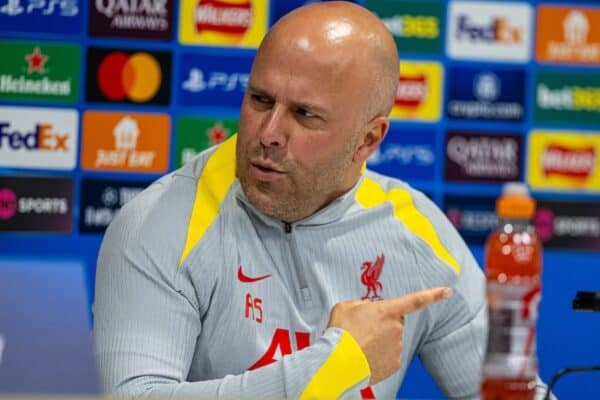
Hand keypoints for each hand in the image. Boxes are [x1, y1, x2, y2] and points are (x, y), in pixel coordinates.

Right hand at [326, 287, 452, 384]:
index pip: (415, 300)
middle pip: (395, 321)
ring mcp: (397, 347)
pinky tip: (365, 355)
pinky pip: (390, 356)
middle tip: (364, 328)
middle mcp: (396, 328)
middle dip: (384, 323)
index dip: (433, 295)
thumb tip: (367, 310)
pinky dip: (379, 356)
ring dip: (380, 340)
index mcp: (387, 310)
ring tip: (360, 343)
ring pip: (392, 339)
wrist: (337, 361)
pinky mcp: (394, 364)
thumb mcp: (346, 307)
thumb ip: (361, 305)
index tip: (447, 291)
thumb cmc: (340, 332)